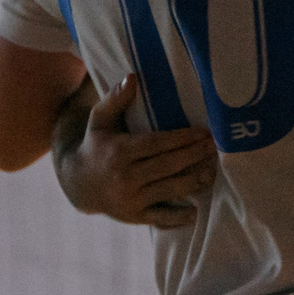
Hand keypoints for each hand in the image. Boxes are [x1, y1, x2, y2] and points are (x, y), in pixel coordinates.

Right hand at [54, 75, 216, 229]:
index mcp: (119, 152)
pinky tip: (197, 209)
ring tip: (212, 171)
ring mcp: (131, 199)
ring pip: (170, 190)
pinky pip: (161, 218)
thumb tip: (132, 77)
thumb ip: (116, 98)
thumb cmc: (97, 145)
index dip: (182, 138)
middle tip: (214, 147)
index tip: (203, 132)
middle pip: (168, 166)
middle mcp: (125, 177)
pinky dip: (180, 216)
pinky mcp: (134, 216)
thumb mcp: (100, 119)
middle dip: (195, 156)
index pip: (157, 144)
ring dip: (194, 181)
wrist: (78, 184)